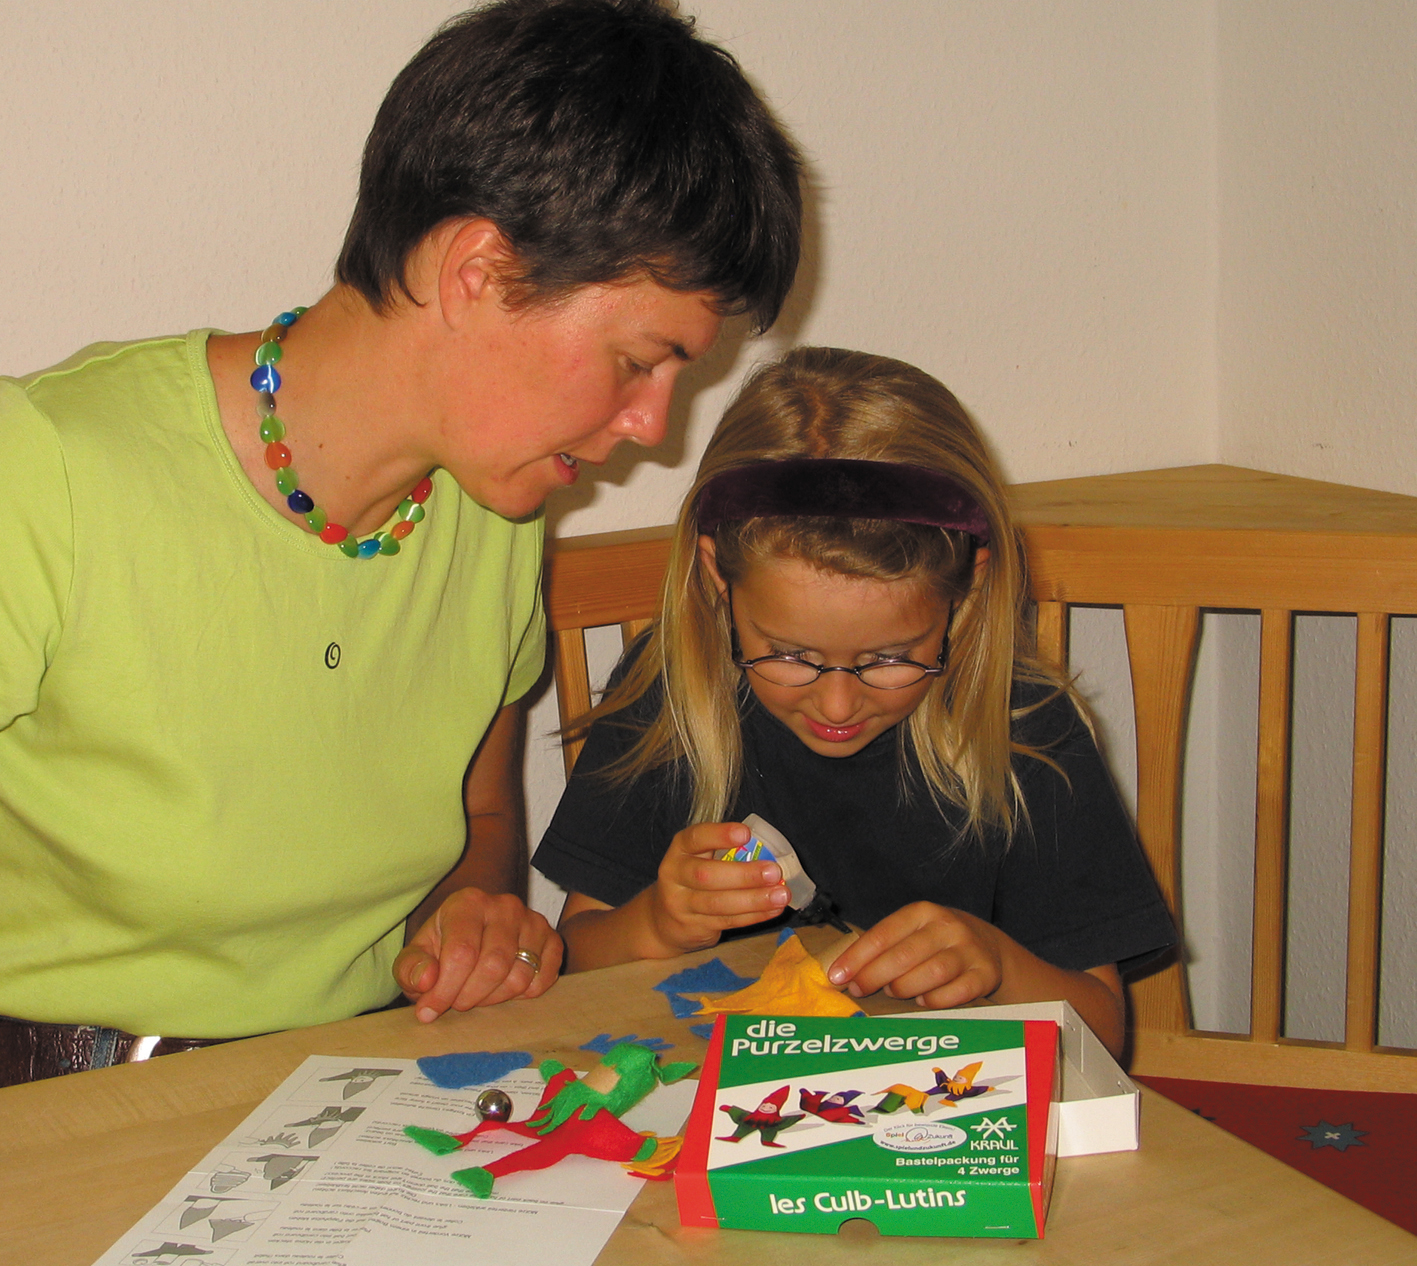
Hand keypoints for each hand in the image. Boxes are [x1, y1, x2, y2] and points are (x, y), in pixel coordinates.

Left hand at [395, 887, 562, 1021]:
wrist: (471, 937)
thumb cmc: (441, 948)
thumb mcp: (415, 956)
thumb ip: (411, 968)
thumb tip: (427, 980)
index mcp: (468, 903)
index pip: (461, 953)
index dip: (445, 990)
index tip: (430, 1010)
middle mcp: (504, 905)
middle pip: (493, 966)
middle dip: (470, 996)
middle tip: (457, 1002)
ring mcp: (533, 921)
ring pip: (520, 976)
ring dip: (495, 999)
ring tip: (478, 995)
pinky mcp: (552, 938)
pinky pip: (543, 978)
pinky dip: (524, 995)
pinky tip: (504, 989)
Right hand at [644, 821, 789, 955]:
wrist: (662, 920)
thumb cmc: (693, 880)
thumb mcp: (700, 858)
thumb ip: (726, 853)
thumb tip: (769, 855)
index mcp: (680, 849)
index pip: (696, 838)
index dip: (720, 835)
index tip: (745, 833)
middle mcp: (675, 874)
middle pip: (707, 875)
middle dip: (744, 874)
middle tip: (774, 872)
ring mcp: (681, 904)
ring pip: (718, 903)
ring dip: (754, 899)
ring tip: (781, 895)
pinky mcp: (693, 927)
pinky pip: (727, 921)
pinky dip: (753, 916)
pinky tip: (773, 910)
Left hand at [825, 902, 1003, 1008]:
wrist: (989, 946)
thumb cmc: (936, 941)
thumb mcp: (912, 932)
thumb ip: (883, 947)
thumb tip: (843, 972)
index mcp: (922, 912)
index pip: (883, 934)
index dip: (857, 957)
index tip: (837, 976)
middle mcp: (947, 926)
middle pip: (904, 955)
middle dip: (875, 975)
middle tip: (858, 990)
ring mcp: (969, 950)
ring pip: (932, 972)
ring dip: (906, 987)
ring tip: (893, 992)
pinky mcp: (985, 973)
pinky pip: (957, 992)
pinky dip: (935, 1000)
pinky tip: (922, 1001)